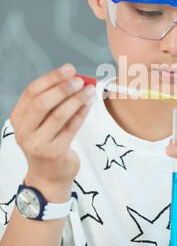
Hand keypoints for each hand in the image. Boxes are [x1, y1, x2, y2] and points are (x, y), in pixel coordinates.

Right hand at [9, 64, 95, 192]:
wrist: (49, 176)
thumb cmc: (48, 141)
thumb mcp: (41, 122)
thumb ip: (52, 101)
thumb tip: (74, 76)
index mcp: (18, 118)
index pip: (32, 92)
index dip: (51, 78)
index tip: (69, 69)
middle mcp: (24, 131)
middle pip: (42, 102)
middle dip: (63, 88)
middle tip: (80, 79)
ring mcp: (38, 144)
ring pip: (59, 115)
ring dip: (76, 99)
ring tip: (90, 90)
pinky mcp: (54, 152)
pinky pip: (71, 127)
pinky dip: (82, 113)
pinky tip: (89, 103)